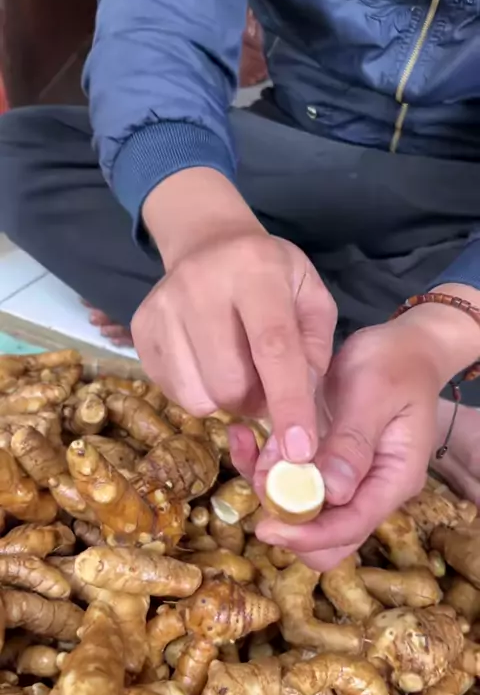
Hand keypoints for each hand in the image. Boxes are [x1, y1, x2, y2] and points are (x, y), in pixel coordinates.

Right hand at [133, 172, 336, 461]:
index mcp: (256, 270)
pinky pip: (176, 393)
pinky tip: (209, 363)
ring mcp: (162, 308)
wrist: (208, 242)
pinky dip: (201, 392)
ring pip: (201, 396)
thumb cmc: (272, 276)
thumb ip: (316, 353)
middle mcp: (201, 284)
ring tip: (238, 370)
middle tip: (268, 384)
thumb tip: (302, 416)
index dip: (289, 403)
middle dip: (257, 402)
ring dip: (229, 401)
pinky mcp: (139, 330)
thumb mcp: (310, 298)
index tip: (301, 451)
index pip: (273, 347)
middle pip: (231, 383)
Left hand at [242, 291, 479, 569]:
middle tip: (256, 480)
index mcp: (392, 479)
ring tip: (245, 442)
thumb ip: (353, 442)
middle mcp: (368, 489)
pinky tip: (242, 433)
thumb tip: (332, 492)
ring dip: (266, 486)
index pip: (351, 526)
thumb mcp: (374, 394)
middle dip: (285, 519)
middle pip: (326, 536)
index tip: (267, 527)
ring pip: (298, 510)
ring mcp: (343, 479)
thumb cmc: (395, 364)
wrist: (400, 346)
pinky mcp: (321, 463)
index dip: (308, 534)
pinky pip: (286, 479)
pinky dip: (261, 463)